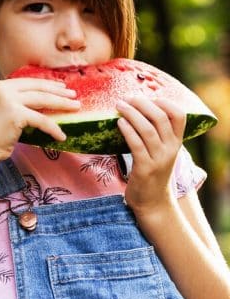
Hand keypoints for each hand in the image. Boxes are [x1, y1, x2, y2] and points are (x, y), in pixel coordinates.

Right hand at [0, 78, 79, 162]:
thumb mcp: (0, 112)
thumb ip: (15, 104)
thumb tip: (40, 103)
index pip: (28, 82)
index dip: (47, 84)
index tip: (61, 87)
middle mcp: (3, 89)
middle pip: (38, 88)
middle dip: (58, 92)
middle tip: (74, 95)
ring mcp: (8, 100)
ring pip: (43, 100)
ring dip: (62, 104)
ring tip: (76, 107)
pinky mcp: (15, 114)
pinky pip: (41, 120)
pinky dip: (53, 128)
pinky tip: (61, 136)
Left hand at [116, 97, 185, 211]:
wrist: (152, 202)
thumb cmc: (151, 172)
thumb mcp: (159, 152)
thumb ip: (155, 134)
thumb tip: (136, 109)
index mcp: (176, 142)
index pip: (179, 115)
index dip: (164, 102)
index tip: (147, 96)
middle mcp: (171, 149)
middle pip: (161, 118)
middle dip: (143, 104)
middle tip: (127, 97)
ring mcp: (159, 159)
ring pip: (148, 130)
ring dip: (132, 114)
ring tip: (119, 105)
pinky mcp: (145, 168)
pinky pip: (136, 145)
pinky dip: (128, 130)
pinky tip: (119, 122)